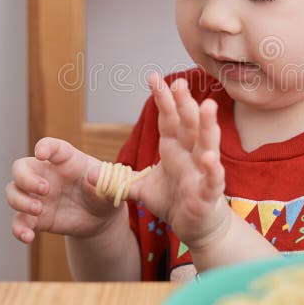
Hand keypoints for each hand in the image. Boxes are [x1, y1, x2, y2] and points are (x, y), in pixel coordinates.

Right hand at [5, 137, 121, 243]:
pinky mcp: (36, 218)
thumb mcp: (115, 186)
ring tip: (39, 210)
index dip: (44, 147)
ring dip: (20, 201)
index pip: (51, 146)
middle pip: (21, 167)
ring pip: (13, 192)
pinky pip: (18, 221)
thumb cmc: (105, 193)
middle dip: (25, 178)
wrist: (101, 218)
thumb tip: (94, 176)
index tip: (42, 153)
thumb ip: (110, 181)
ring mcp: (38, 196)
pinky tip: (28, 237)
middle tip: (45, 190)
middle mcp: (47, 175)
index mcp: (67, 160)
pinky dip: (18, 229)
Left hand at [130, 72, 230, 249]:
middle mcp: (190, 154)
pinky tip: (209, 158)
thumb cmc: (175, 200)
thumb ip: (120, 180)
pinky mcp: (208, 193)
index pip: (169, 119)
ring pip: (206, 144)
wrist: (197, 226)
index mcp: (175, 148)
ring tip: (207, 106)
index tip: (154, 78)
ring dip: (207, 126)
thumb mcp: (143, 188)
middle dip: (185, 104)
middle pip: (188, 125)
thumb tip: (90, 176)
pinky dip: (212, 169)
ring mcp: (201, 172)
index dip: (163, 99)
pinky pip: (212, 179)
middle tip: (180, 83)